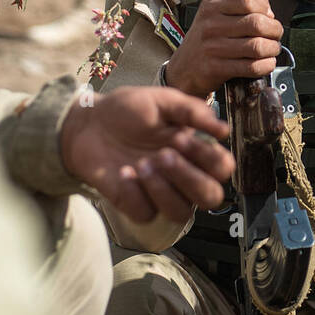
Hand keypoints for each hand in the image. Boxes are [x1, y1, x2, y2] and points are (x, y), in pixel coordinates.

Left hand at [60, 86, 234, 223]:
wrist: (89, 123)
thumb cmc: (130, 110)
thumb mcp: (163, 100)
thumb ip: (193, 111)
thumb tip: (224, 130)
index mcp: (196, 152)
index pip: (222, 168)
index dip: (208, 157)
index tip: (181, 137)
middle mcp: (183, 176)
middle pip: (210, 197)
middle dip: (189, 178)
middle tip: (163, 154)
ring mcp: (160, 193)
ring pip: (181, 213)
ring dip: (163, 189)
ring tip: (141, 164)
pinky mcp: (136, 204)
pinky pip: (146, 213)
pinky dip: (135, 193)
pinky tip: (123, 172)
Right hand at [163, 0, 283, 97]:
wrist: (185, 68)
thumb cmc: (207, 39)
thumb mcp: (217, 13)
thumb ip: (241, 1)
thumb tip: (265, 0)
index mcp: (212, 6)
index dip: (264, 7)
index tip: (268, 15)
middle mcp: (210, 25)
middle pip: (257, 23)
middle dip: (274, 30)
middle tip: (275, 34)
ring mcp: (212, 47)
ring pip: (257, 46)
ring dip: (272, 49)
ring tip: (272, 49)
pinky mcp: (216, 68)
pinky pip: (251, 67)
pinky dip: (266, 65)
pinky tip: (266, 62)